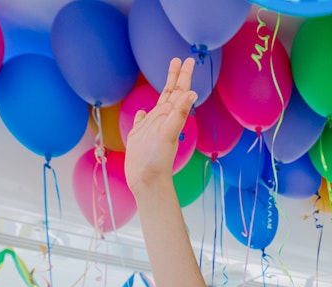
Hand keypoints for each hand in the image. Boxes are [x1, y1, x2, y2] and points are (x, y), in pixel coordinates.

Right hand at [126, 58, 197, 194]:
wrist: (146, 181)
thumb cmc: (156, 160)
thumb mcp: (168, 134)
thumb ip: (179, 114)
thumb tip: (191, 93)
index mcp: (170, 117)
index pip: (179, 91)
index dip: (183, 75)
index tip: (188, 60)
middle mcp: (162, 120)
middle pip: (170, 94)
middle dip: (175, 77)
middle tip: (179, 59)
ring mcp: (151, 129)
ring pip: (158, 105)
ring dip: (163, 91)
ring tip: (167, 80)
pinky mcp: (139, 137)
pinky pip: (142, 122)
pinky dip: (143, 115)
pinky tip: (144, 112)